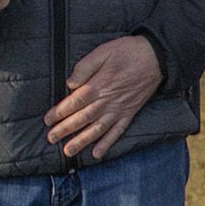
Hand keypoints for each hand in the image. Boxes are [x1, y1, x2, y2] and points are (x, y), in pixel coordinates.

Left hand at [44, 33, 162, 159]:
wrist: (156, 57)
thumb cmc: (128, 51)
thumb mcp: (103, 51)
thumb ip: (84, 67)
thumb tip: (70, 84)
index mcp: (99, 85)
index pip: (74, 102)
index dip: (59, 112)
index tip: (47, 120)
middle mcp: (107, 101)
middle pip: (82, 118)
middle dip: (65, 129)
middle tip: (51, 138)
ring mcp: (119, 109)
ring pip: (97, 129)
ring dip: (82, 141)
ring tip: (68, 151)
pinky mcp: (130, 113)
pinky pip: (117, 131)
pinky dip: (107, 144)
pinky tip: (97, 154)